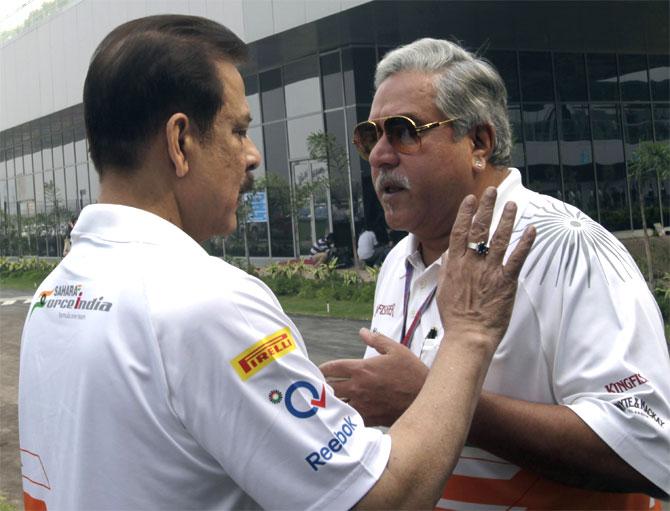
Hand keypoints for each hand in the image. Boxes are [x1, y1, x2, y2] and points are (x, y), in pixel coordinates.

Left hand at [319, 328, 428, 426]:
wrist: (425, 398)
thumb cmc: (411, 372)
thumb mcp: (396, 350)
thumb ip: (377, 340)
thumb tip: (363, 332)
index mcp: (362, 369)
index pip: (333, 368)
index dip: (322, 368)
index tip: (318, 370)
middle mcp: (358, 387)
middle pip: (330, 388)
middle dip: (322, 386)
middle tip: (318, 386)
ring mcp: (363, 404)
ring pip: (338, 405)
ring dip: (332, 401)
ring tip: (327, 400)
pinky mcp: (370, 418)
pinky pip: (351, 417)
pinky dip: (346, 415)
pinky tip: (345, 413)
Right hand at [438, 187, 534, 342]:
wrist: (468, 336)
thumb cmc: (454, 317)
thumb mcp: (443, 289)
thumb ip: (447, 269)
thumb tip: (449, 254)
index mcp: (455, 265)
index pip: (460, 232)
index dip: (465, 213)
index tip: (471, 199)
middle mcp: (471, 264)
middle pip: (479, 229)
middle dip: (486, 208)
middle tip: (491, 191)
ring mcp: (489, 271)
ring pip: (498, 239)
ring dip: (506, 220)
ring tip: (511, 205)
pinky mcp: (506, 282)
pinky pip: (517, 258)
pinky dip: (525, 243)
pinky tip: (531, 229)